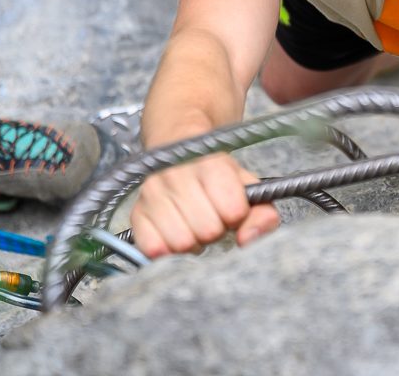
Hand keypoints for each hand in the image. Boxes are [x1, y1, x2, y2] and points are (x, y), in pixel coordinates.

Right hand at [129, 151, 279, 258]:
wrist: (178, 147)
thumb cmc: (217, 175)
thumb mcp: (248, 186)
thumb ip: (262, 213)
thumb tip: (247, 240)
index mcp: (210, 163)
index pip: (233, 210)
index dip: (236, 215)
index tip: (232, 208)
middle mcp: (176, 174)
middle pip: (207, 231)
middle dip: (215, 230)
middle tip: (211, 217)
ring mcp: (151, 193)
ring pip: (181, 243)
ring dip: (192, 242)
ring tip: (194, 224)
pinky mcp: (136, 213)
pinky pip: (153, 249)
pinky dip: (168, 250)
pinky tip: (176, 233)